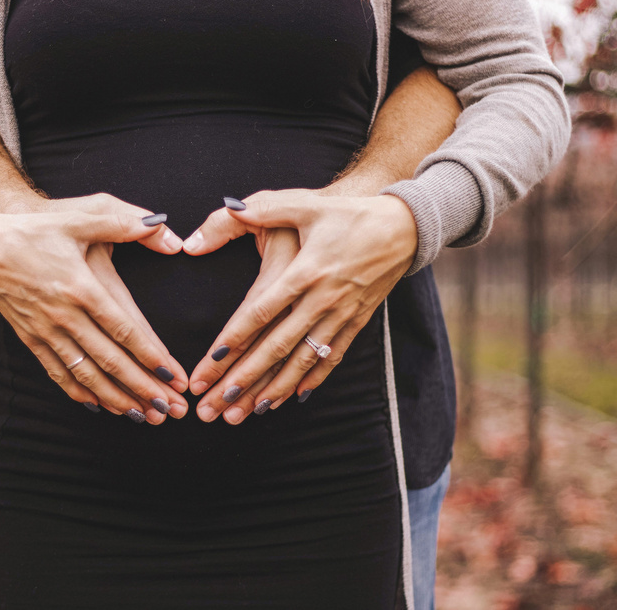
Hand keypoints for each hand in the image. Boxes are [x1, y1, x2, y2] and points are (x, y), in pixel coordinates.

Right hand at [0, 192, 188, 423]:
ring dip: (116, 398)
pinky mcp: (31, 339)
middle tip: (170, 409)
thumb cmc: (36, 230)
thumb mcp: (81, 217)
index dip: (150, 356)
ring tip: (143, 416)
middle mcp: (64, 315)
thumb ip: (125, 223)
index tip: (173, 377)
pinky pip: (58, 373)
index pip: (123, 330)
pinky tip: (100, 406)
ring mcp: (46, 331)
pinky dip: (80, 393)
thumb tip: (165, 231)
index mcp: (81, 287)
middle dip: (142, 388)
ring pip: (86, 374)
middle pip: (110, 361)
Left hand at [183, 188, 417, 423]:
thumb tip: (222, 214)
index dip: (233, 339)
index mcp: (305, 271)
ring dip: (273, 389)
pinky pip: (331, 358)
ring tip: (247, 413)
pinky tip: (292, 398)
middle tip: (216, 405)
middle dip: (244, 378)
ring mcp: (341, 314)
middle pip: (276, 346)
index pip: (260, 312)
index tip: (210, 363)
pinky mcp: (357, 321)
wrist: (406, 225)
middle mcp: (323, 298)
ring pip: (302, 360)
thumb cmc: (348, 212)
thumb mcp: (303, 203)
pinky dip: (311, 379)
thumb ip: (259, 210)